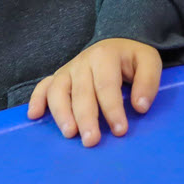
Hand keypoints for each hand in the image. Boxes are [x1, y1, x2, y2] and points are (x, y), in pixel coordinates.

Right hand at [26, 39, 160, 146]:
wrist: (116, 42)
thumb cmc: (132, 58)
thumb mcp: (149, 62)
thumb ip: (148, 82)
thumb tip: (140, 106)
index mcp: (105, 56)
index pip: (107, 85)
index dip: (113, 109)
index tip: (120, 130)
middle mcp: (82, 62)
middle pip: (81, 92)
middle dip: (86, 118)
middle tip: (91, 140)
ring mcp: (68, 70)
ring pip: (58, 91)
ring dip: (61, 113)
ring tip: (69, 133)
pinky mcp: (58, 77)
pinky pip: (43, 87)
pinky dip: (36, 100)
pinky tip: (34, 115)